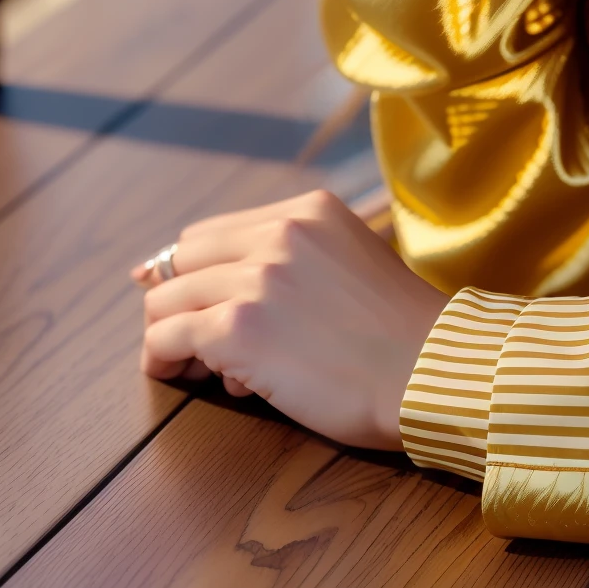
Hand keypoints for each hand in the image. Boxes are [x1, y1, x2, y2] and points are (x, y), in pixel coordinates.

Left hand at [131, 189, 446, 449]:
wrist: (428, 369)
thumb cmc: (400, 333)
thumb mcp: (352, 260)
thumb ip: (299, 260)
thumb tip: (227, 283)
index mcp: (308, 211)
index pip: (215, 231)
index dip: (196, 271)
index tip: (193, 302)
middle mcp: (278, 233)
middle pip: (183, 258)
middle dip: (177, 298)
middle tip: (190, 340)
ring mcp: (256, 278)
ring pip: (165, 298)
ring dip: (168, 333)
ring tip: (188, 365)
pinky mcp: (237, 329)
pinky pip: (165, 338)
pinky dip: (159, 359)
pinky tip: (172, 375)